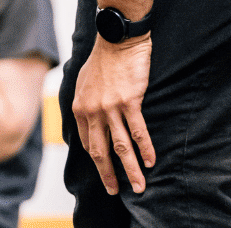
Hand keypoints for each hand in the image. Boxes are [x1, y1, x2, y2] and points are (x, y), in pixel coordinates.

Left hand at [73, 34, 154, 193]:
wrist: (116, 40)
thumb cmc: (102, 60)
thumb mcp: (82, 82)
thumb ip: (84, 103)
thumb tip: (86, 119)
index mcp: (79, 107)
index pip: (86, 142)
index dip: (96, 160)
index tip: (104, 173)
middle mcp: (92, 111)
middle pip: (101, 150)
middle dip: (108, 174)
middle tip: (114, 191)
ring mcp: (110, 107)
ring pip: (121, 146)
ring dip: (131, 169)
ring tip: (138, 187)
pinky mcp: (129, 102)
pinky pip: (137, 131)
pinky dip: (145, 148)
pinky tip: (151, 162)